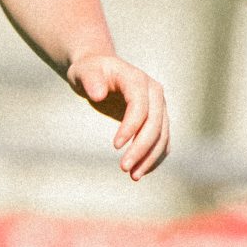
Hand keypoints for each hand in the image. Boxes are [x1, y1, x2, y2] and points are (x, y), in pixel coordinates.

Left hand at [69, 53, 169, 179]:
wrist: (100, 71)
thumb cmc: (90, 71)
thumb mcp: (84, 72)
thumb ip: (90, 81)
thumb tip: (98, 94)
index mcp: (137, 79)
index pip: (140, 105)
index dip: (131, 126)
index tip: (115, 146)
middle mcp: (154, 92)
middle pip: (155, 123)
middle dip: (142, 148)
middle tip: (124, 168)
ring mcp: (159, 106)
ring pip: (162, 135)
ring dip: (150, 157)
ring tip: (133, 176)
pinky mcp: (158, 119)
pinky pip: (162, 141)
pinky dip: (155, 157)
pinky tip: (141, 171)